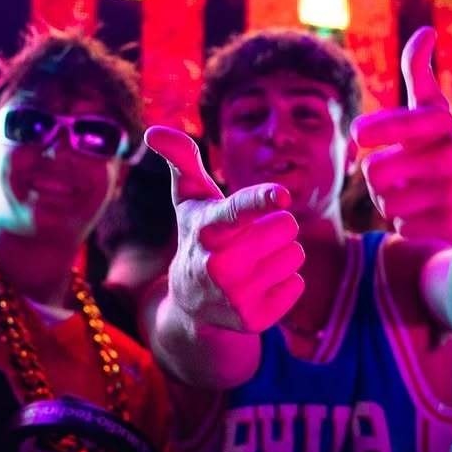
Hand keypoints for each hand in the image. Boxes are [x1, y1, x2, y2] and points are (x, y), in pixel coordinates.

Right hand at [144, 126, 304, 332]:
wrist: (192, 304)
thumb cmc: (199, 236)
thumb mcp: (190, 200)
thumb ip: (181, 160)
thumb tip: (153, 131)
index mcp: (205, 230)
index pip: (236, 211)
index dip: (261, 199)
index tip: (283, 194)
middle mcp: (217, 266)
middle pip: (284, 226)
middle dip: (277, 225)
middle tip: (254, 236)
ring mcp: (234, 297)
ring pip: (295, 255)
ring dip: (281, 254)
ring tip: (253, 262)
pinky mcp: (253, 320)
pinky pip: (297, 286)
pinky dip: (285, 283)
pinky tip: (259, 286)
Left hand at [351, 27, 451, 243]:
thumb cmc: (443, 147)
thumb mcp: (433, 109)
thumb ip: (420, 72)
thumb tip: (426, 30)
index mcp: (440, 122)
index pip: (397, 123)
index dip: (373, 130)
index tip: (358, 135)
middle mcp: (451, 153)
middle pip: (375, 171)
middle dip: (374, 178)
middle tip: (393, 175)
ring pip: (386, 203)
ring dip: (389, 203)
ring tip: (414, 194)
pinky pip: (401, 227)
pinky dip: (406, 224)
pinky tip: (429, 214)